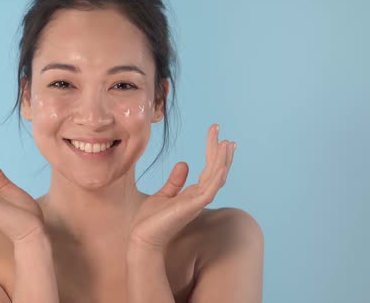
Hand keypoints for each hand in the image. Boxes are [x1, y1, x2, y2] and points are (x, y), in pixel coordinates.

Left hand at [128, 124, 235, 251]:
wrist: (142, 238)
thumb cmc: (150, 220)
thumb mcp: (163, 195)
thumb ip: (175, 181)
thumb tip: (185, 163)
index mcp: (193, 194)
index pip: (209, 170)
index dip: (213, 153)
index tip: (216, 135)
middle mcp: (199, 197)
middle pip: (216, 171)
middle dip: (221, 152)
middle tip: (222, 132)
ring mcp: (198, 201)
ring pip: (218, 177)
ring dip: (224, 160)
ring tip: (227, 142)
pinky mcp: (194, 205)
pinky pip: (211, 186)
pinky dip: (218, 173)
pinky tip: (221, 160)